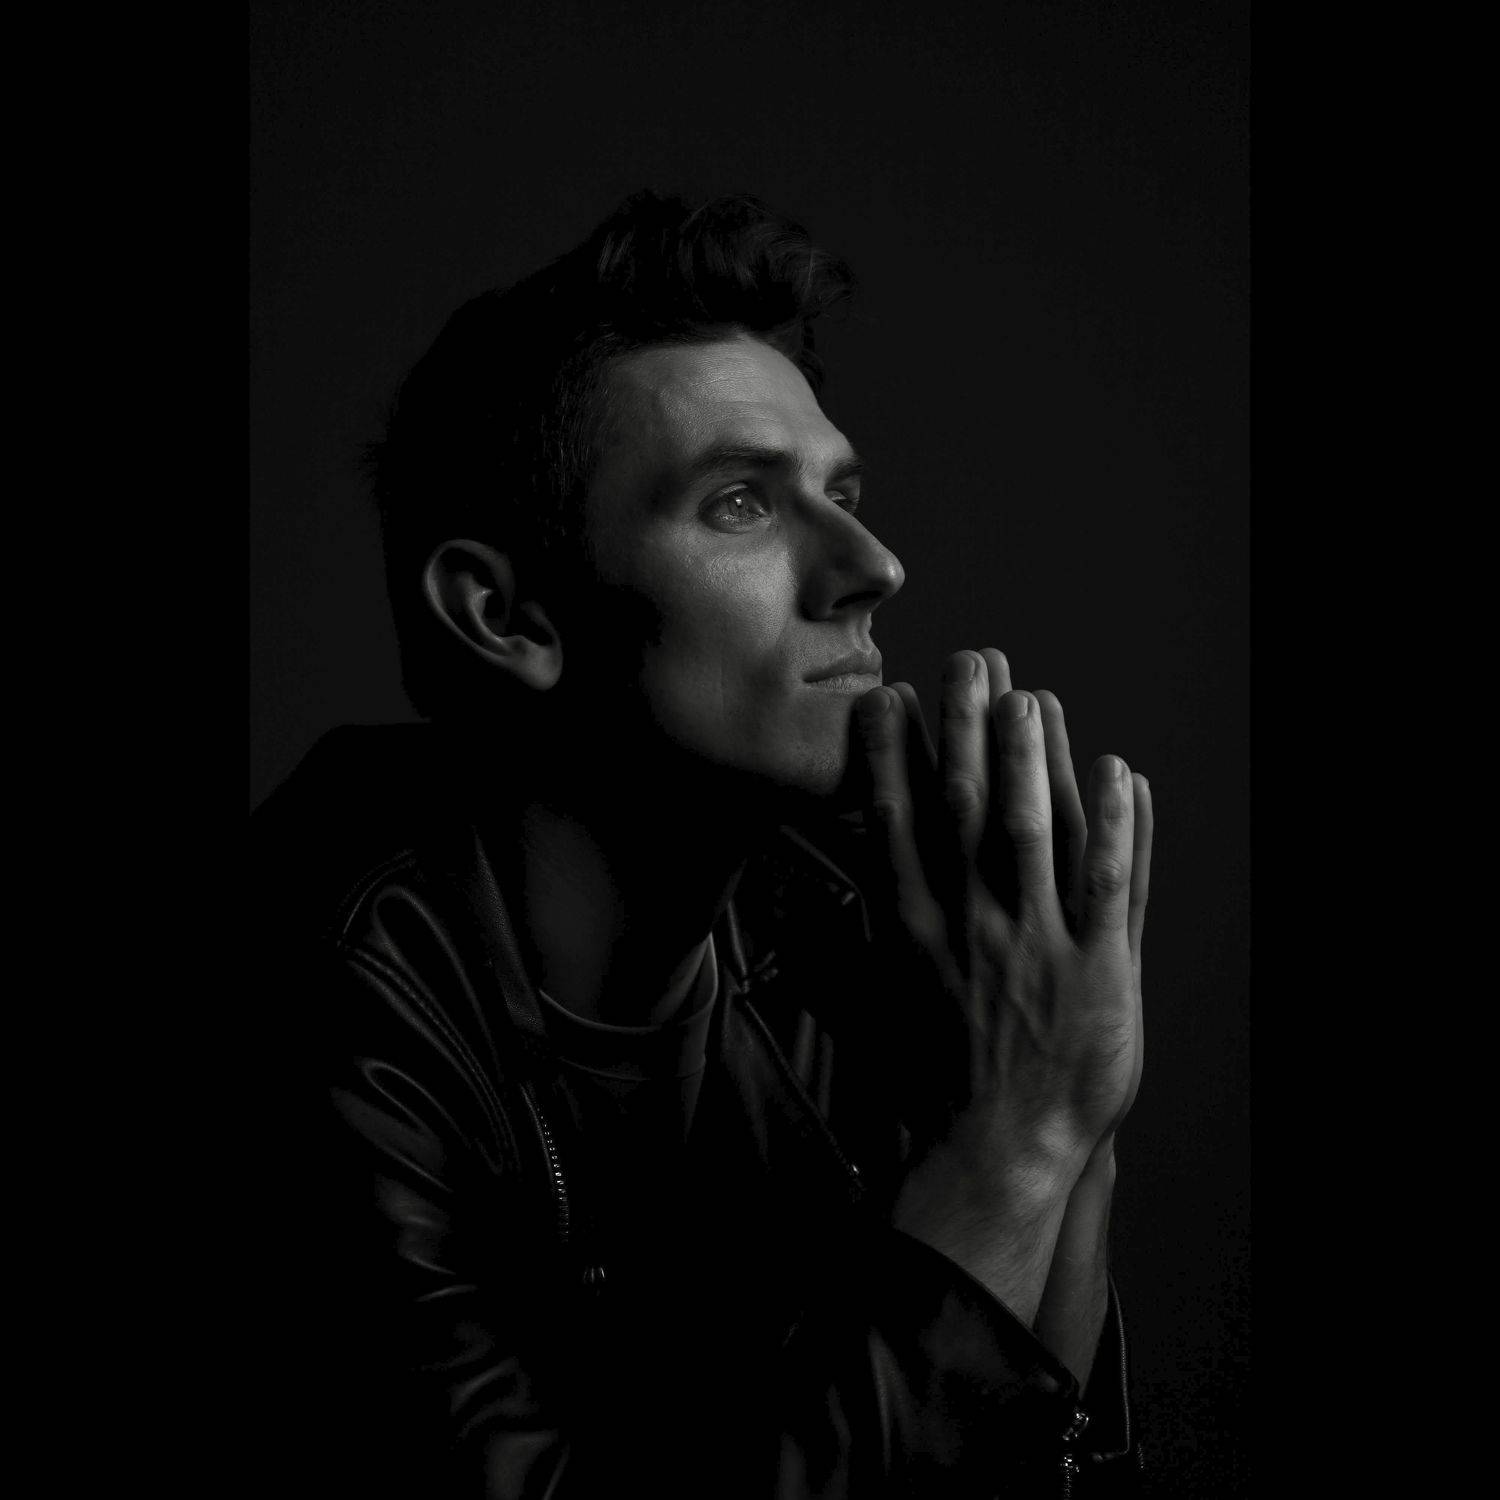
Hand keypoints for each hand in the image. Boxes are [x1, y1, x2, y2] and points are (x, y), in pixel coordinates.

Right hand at [854, 650, 1151, 1184]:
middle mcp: (974, 925)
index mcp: (922, 928)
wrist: (1007, 1142)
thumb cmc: (955, 1064)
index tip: (888, 699)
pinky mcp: (1100, 969)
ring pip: (1035, 832)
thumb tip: (849, 856)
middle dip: (966, 728)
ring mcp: (1038, 945)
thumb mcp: (901, 986)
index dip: (894, 755)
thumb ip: (888, 913)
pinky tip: (1119, 769)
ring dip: (1033, 757)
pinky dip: (1116, 825)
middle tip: (967, 661)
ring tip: (1030, 693)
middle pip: (967, 809)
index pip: (900, 823)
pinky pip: (1111, 885)